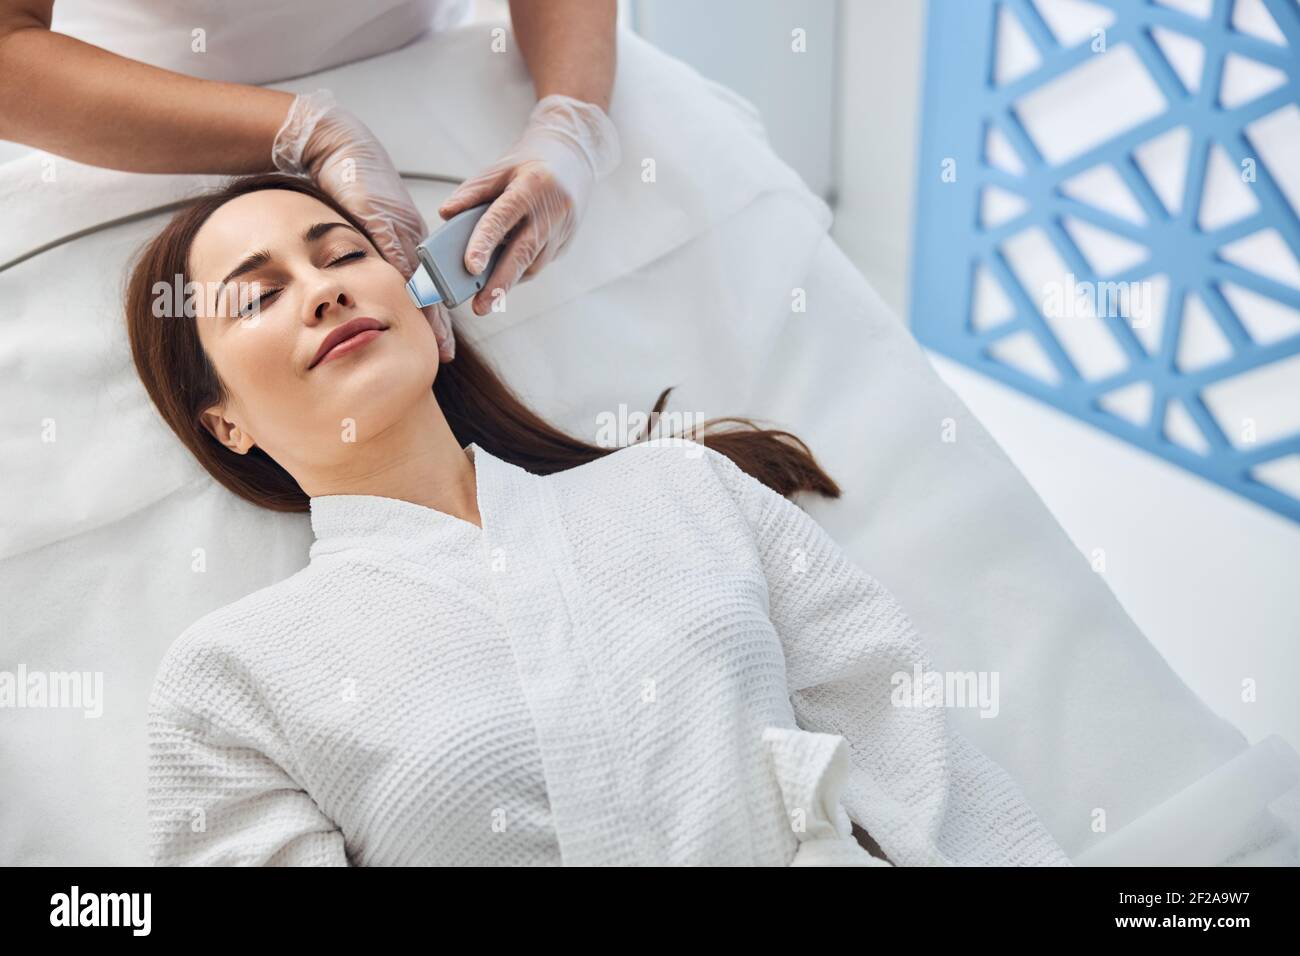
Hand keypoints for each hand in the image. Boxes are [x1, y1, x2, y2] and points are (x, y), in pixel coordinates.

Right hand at [271, 89, 456, 361]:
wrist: (341, 145)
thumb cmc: (353, 181)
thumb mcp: (368, 222)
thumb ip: (374, 249)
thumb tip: (373, 279)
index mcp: (411, 239)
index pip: (427, 284)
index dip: (436, 315)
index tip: (442, 342)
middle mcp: (411, 237)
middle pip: (431, 287)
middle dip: (439, 323)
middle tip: (446, 353)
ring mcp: (399, 228)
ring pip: (420, 277)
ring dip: (429, 310)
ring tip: (439, 340)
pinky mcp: (381, 218)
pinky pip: (395, 253)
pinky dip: (404, 278)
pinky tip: (414, 301)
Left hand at [437, 94, 620, 315]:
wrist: (575, 158)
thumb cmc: (530, 164)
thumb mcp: (500, 168)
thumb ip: (473, 192)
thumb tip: (445, 214)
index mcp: (531, 186)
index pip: (502, 218)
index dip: (485, 244)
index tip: (469, 267)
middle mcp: (551, 211)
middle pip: (522, 253)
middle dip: (499, 284)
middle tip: (480, 306)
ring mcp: (562, 230)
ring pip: (532, 264)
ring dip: (508, 283)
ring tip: (486, 299)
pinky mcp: (566, 243)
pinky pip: (539, 263)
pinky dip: (519, 272)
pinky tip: (503, 278)